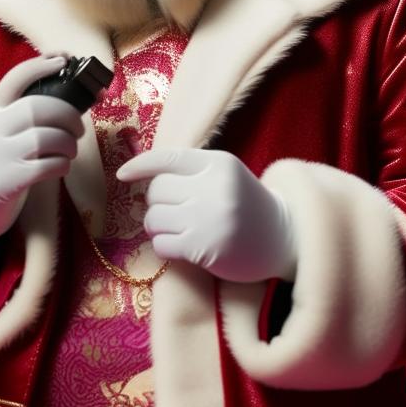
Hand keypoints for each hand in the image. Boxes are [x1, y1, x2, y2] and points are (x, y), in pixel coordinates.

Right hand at [0, 55, 84, 243]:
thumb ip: (22, 112)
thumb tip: (75, 95)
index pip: (15, 78)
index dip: (41, 66)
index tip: (63, 60)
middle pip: (38, 108)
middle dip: (69, 115)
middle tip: (78, 128)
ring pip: (46, 137)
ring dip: (68, 142)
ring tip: (69, 150)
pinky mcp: (2, 182)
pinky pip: (46, 166)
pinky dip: (62, 164)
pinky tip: (60, 167)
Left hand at [117, 149, 295, 282]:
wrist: (283, 239)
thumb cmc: (246, 205)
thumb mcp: (225, 175)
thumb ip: (191, 170)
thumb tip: (140, 170)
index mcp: (218, 164)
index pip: (168, 158)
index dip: (140, 165)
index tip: (122, 175)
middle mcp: (213, 188)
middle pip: (156, 191)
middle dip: (157, 203)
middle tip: (174, 212)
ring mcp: (208, 218)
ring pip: (153, 218)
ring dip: (158, 226)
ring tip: (178, 230)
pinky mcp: (203, 248)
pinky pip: (160, 244)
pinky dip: (165, 246)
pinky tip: (182, 247)